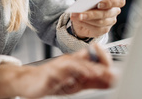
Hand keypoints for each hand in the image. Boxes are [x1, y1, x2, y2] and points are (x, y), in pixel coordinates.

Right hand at [0, 44, 114, 97]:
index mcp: (75, 62)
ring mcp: (56, 68)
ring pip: (71, 65)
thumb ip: (91, 80)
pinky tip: (70, 80)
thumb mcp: (75, 82)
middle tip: (108, 73)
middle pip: (84, 60)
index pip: (92, 58)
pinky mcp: (47, 76)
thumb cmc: (52, 80)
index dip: (102, 61)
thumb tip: (110, 79)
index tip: (113, 72)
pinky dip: (64, 77)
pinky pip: (56, 75)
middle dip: (97, 67)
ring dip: (84, 68)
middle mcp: (67, 62)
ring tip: (94, 73)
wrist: (28, 82)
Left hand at [70, 0, 125, 38]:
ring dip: (86, 19)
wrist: (87, 15)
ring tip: (75, 16)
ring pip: (100, 22)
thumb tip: (84, 1)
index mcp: (116, 0)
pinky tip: (77, 21)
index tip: (99, 3)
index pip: (119, 1)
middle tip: (80, 13)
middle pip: (106, 13)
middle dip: (92, 14)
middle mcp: (115, 11)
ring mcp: (111, 22)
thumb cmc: (91, 2)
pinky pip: (96, 29)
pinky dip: (85, 24)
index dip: (110, 3)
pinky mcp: (104, 30)